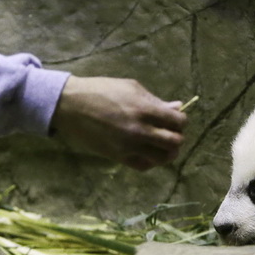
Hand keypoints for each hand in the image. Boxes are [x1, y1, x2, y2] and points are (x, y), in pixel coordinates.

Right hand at [49, 76, 187, 170]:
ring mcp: (129, 146)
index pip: (178, 122)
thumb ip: (155, 100)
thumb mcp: (131, 88)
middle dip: (177, 136)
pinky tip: (149, 152)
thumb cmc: (102, 90)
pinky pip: (144, 166)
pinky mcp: (118, 157)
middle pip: (175, 142)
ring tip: (162, 144)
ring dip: (167, 151)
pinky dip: (151, 161)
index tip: (175, 118)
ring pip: (162, 158)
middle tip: (170, 131)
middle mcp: (140, 131)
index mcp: (145, 109)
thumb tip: (177, 107)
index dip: (181, 120)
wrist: (73, 105)